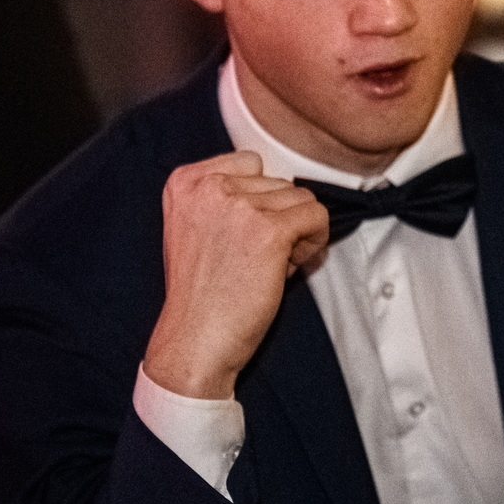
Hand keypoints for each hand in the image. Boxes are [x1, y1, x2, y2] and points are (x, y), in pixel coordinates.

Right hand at [143, 152, 330, 400]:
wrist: (194, 340)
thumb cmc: (200, 293)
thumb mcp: (193, 227)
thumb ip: (223, 197)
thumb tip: (280, 184)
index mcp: (186, 182)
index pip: (251, 163)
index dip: (259, 199)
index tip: (245, 233)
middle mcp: (209, 187)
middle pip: (278, 182)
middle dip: (277, 219)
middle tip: (256, 258)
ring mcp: (239, 207)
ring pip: (301, 198)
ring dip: (296, 232)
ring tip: (269, 265)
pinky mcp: (269, 231)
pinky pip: (317, 216)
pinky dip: (313, 242)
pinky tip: (289, 268)